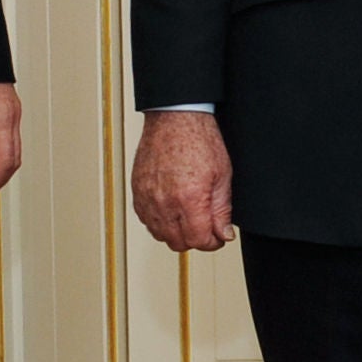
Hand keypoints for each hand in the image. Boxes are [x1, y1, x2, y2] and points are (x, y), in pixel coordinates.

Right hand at [134, 109, 235, 251]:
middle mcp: (165, 202)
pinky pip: (146, 221)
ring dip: (176, 233)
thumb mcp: (222, 176)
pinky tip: (172, 212)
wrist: (175, 118)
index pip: (199, 241)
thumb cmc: (199, 140)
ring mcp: (148, 198)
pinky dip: (159, 222)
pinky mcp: (137, 192)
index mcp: (189, 199)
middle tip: (207, 228)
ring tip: (189, 219)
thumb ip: (222, 210)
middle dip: (196, 240)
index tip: (218, 236)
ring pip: (160, 235)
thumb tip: (224, 234)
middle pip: (179, 243)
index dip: (212, 243)